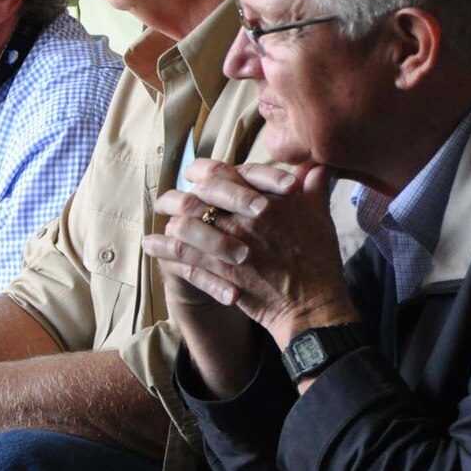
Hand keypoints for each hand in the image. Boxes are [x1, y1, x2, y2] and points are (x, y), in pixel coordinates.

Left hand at [143, 159, 357, 350]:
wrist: (313, 304)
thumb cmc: (318, 261)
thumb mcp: (320, 217)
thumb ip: (312, 188)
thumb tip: (314, 166)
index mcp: (264, 200)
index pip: (221, 174)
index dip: (201, 173)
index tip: (193, 177)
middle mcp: (242, 218)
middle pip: (196, 199)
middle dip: (177, 199)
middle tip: (166, 202)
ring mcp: (228, 245)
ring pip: (184, 227)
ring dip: (167, 224)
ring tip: (156, 226)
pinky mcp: (219, 271)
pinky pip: (182, 257)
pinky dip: (163, 250)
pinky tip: (150, 246)